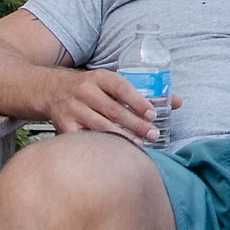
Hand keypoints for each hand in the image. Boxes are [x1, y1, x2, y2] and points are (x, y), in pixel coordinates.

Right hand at [43, 68, 176, 144]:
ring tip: (140, 145)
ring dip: (122, 137)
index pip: (122, 87)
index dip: (138, 101)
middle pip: (114, 110)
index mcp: (99, 77)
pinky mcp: (64, 126)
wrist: (51, 90)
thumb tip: (178, 102)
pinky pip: (85, 139)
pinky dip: (100, 146)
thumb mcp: (110, 83)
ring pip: (101, 126)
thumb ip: (142, 92)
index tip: (153, 114)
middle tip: (153, 134)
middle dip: (136, 124)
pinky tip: (114, 152)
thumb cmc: (91, 88)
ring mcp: (73, 109)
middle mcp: (85, 91)